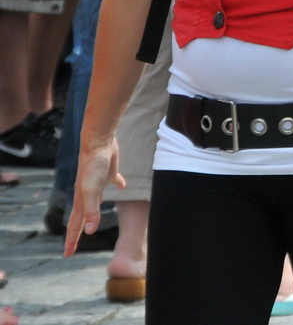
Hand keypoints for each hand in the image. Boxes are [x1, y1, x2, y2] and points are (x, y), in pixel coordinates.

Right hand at [63, 137, 121, 256]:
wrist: (99, 141)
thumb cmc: (94, 165)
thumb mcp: (92, 190)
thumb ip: (91, 210)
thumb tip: (90, 231)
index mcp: (81, 200)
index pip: (75, 225)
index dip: (72, 240)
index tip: (67, 255)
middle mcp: (87, 194)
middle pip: (82, 217)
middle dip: (78, 232)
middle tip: (74, 246)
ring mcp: (97, 183)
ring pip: (94, 203)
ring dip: (93, 213)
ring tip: (93, 221)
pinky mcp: (109, 172)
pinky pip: (113, 182)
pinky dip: (117, 185)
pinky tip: (122, 186)